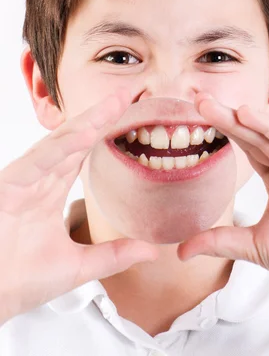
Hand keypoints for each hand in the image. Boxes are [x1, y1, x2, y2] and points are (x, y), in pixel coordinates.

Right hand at [0, 87, 158, 324]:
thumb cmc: (17, 280)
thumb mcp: (78, 266)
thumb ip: (113, 255)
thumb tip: (151, 251)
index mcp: (51, 189)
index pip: (85, 151)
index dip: (108, 131)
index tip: (134, 113)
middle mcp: (39, 177)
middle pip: (77, 138)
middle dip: (103, 114)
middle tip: (131, 92)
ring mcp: (25, 178)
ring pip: (60, 142)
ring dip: (88, 120)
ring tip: (115, 102)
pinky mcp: (10, 185)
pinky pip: (40, 160)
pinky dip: (62, 146)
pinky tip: (85, 132)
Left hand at [177, 92, 268, 305]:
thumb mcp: (255, 245)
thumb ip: (220, 241)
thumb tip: (181, 250)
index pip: (246, 147)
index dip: (222, 131)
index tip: (194, 116)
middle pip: (253, 136)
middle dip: (225, 118)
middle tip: (197, 100)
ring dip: (242, 118)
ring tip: (212, 104)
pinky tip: (248, 115)